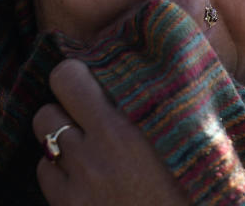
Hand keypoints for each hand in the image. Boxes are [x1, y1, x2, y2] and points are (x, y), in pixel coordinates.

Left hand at [33, 59, 187, 205]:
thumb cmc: (201, 184)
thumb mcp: (196, 136)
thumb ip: (169, 97)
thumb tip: (159, 60)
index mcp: (126, 125)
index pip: (68, 76)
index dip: (76, 76)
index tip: (92, 81)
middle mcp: (95, 151)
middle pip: (46, 106)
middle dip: (64, 107)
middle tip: (87, 113)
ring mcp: (77, 183)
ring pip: (44, 138)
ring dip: (61, 138)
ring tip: (88, 145)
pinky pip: (45, 173)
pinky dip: (59, 172)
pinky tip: (86, 177)